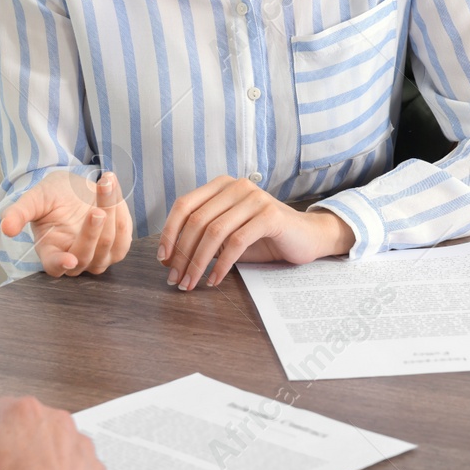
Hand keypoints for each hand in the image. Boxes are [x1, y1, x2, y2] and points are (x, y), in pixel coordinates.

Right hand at [0, 171, 132, 276]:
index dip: (61, 265)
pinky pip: (124, 236)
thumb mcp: (34, 199)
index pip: (55, 267)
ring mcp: (98, 257)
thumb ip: (19, 212)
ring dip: (110, 212)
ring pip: (109, 245)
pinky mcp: (117, 247)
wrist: (75, 187)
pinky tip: (114, 191)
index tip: (69, 260)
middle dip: (92, 231)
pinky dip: (121, 212)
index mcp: (50, 253)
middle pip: (86, 255)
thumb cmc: (53, 196)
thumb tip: (6, 227)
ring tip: (106, 183)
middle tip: (96, 209)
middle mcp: (75, 259)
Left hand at [157, 176, 353, 289]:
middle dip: (182, 254)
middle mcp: (236, 186)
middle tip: (175, 279)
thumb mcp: (227, 235)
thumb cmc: (263, 237)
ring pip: (214, 232)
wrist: (306, 237)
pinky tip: (215, 280)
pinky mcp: (270, 215)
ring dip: (198, 262)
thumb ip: (201, 239)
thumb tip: (168, 259)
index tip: (163, 259)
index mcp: (221, 186)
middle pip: (196, 220)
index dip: (169, 233)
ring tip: (191, 283)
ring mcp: (254, 198)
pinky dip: (221, 264)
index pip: (184, 205)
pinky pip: (236, 241)